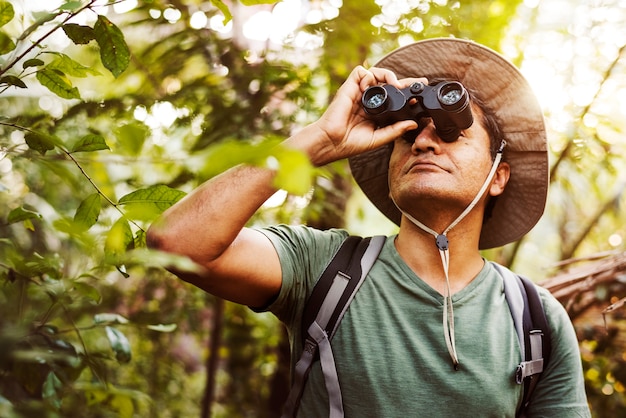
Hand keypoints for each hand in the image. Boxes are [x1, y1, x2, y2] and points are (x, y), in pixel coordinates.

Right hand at [302, 66, 426, 165]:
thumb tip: (413, 123)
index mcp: (375, 111)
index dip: (407, 92)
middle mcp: (368, 100)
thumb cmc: (351, 143)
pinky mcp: (349, 87)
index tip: (421, 90)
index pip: (394, 97)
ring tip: (395, 85)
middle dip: (404, 81)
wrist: (332, 142)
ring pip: (376, 73)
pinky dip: (370, 75)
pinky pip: (361, 72)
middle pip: (388, 83)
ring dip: (388, 75)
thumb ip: (395, 130)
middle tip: (418, 83)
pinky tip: (374, 86)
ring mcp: (358, 93)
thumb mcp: (379, 138)